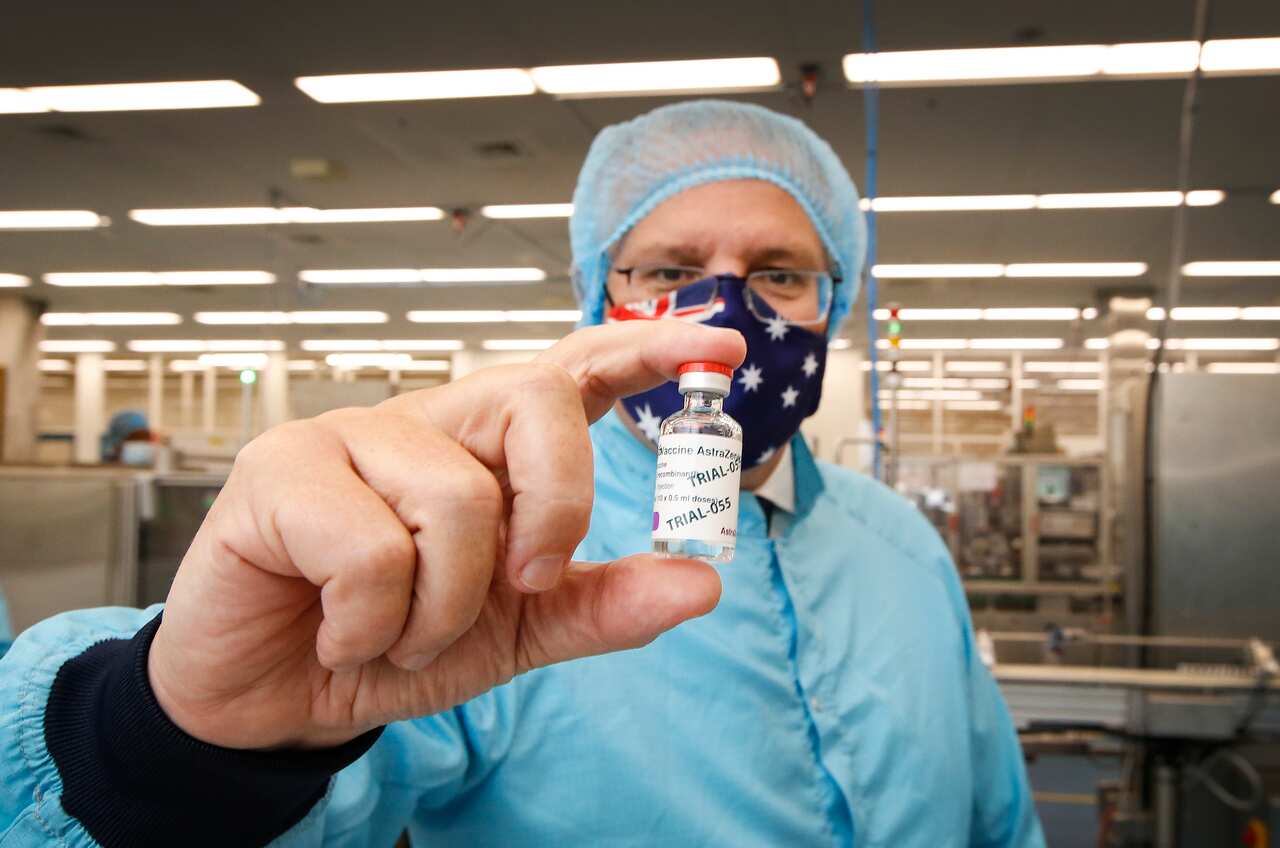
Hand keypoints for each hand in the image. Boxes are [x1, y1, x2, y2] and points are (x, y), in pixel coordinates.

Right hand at [148, 322, 745, 749]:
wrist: (276, 701)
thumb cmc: (392, 644)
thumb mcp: (515, 634)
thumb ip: (601, 605)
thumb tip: (703, 582)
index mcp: (486, 449)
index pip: (572, 374)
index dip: (645, 351)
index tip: (722, 347)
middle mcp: (425, 424)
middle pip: (535, 398)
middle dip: (560, 501)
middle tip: (529, 578)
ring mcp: (348, 435)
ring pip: (457, 499)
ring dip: (442, 608)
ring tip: (394, 633)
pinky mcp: (278, 468)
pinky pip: (372, 551)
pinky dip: (371, 625)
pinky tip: (335, 630)